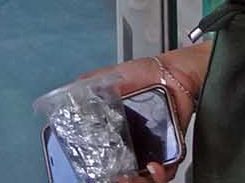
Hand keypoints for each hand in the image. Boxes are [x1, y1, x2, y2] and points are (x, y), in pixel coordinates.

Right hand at [77, 48, 207, 182]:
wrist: (173, 72)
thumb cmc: (146, 74)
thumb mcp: (111, 76)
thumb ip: (90, 84)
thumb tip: (71, 92)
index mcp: (118, 133)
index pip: (106, 160)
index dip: (100, 170)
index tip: (94, 172)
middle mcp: (135, 145)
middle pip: (123, 174)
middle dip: (118, 181)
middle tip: (114, 178)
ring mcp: (152, 151)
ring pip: (143, 179)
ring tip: (128, 178)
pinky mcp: (172, 152)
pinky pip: (167, 173)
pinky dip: (159, 175)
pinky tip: (153, 167)